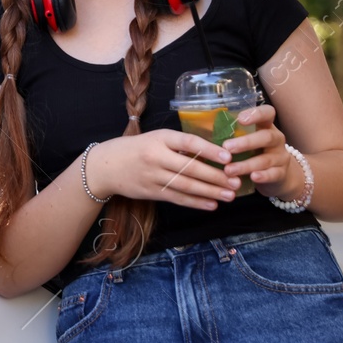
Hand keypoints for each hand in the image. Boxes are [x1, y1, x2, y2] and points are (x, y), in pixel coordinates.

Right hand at [86, 130, 238, 209]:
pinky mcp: (151, 192)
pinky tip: (211, 204)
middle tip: (236, 181)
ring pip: (186, 186)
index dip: (209, 150)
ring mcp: (153, 176)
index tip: (228, 156)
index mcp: (160, 138)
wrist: (106, 165)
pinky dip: (196, 202)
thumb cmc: (136, 148)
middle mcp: (156, 157)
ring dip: (210, 192)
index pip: (189, 143)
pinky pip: (178, 198)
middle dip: (216, 176)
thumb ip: (179, 144)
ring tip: (229, 195)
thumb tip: (212, 151)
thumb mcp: (156, 138)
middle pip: (191, 168)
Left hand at [222, 104, 299, 197]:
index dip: (256, 114)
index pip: (267, 113)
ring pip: (265, 159)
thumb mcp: (247, 141)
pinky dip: (263, 176)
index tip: (240, 119)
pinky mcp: (281, 173)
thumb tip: (199, 132)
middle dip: (246, 142)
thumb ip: (232, 135)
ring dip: (246, 164)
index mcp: (266, 127)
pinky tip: (253, 177)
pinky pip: (273, 174)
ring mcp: (280, 156)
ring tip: (229, 170)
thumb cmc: (254, 153)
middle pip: (266, 137)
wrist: (277, 175)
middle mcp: (276, 139)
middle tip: (227, 147)